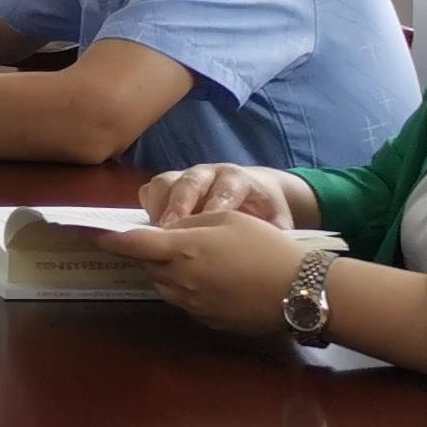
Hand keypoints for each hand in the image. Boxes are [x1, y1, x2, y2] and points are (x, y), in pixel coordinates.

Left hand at [94, 209, 311, 334]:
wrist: (300, 290)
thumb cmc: (266, 246)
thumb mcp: (227, 219)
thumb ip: (191, 223)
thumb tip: (170, 230)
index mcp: (181, 250)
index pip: (132, 245)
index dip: (108, 239)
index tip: (88, 234)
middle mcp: (179, 280)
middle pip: (148, 266)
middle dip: (151, 254)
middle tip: (167, 241)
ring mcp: (192, 305)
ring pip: (165, 285)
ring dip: (169, 272)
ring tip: (199, 260)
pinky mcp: (207, 321)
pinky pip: (186, 300)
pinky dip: (190, 288)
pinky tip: (218, 281)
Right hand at [142, 163, 304, 226]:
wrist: (260, 191)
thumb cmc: (266, 211)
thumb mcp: (278, 222)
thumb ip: (272, 233)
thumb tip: (266, 253)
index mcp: (237, 179)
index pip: (223, 190)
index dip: (212, 208)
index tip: (204, 229)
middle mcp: (209, 173)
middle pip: (189, 182)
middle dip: (178, 206)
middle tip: (170, 230)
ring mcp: (187, 176)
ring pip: (165, 182)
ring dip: (158, 207)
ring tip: (157, 234)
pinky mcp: (171, 183)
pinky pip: (152, 189)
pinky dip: (149, 207)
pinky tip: (151, 230)